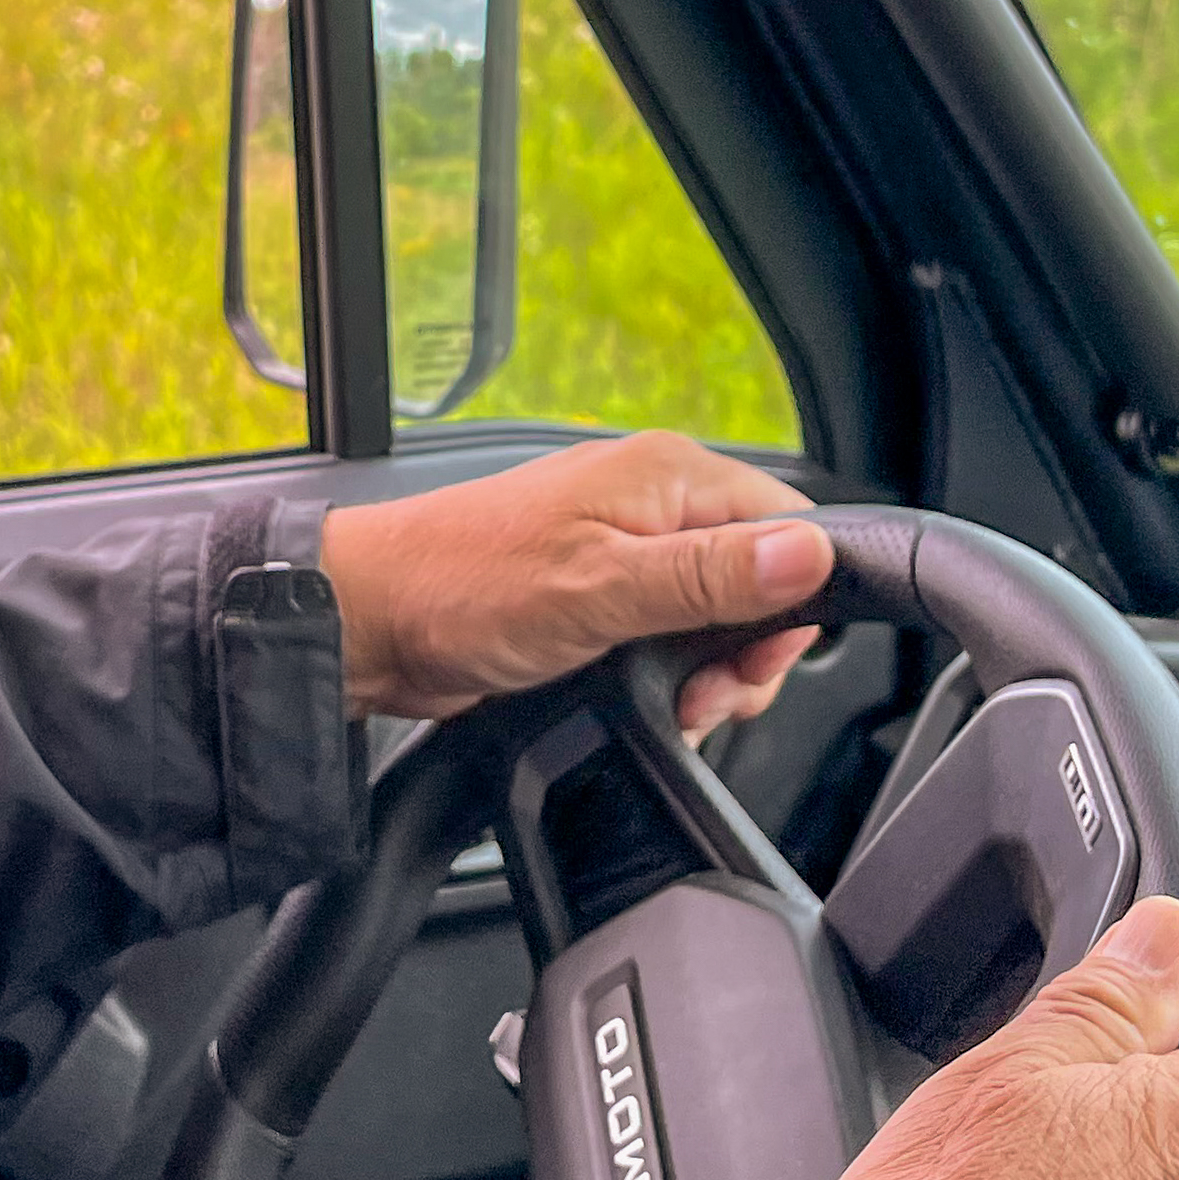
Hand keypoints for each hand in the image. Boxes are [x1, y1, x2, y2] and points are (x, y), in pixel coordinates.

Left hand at [316, 431, 831, 735]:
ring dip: (704, 674)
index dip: (790, 598)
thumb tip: (808, 554)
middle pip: (756, 580)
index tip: (754, 656)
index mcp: (665, 476)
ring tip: (668, 702)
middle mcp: (648, 505)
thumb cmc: (461, 588)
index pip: (787, 524)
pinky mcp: (595, 598)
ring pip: (712, 618)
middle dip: (744, 651)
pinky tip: (645, 702)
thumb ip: (709, 575)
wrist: (370, 624)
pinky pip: (665, 637)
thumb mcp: (602, 589)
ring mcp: (620, 552)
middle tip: (705, 693)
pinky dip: (667, 677)